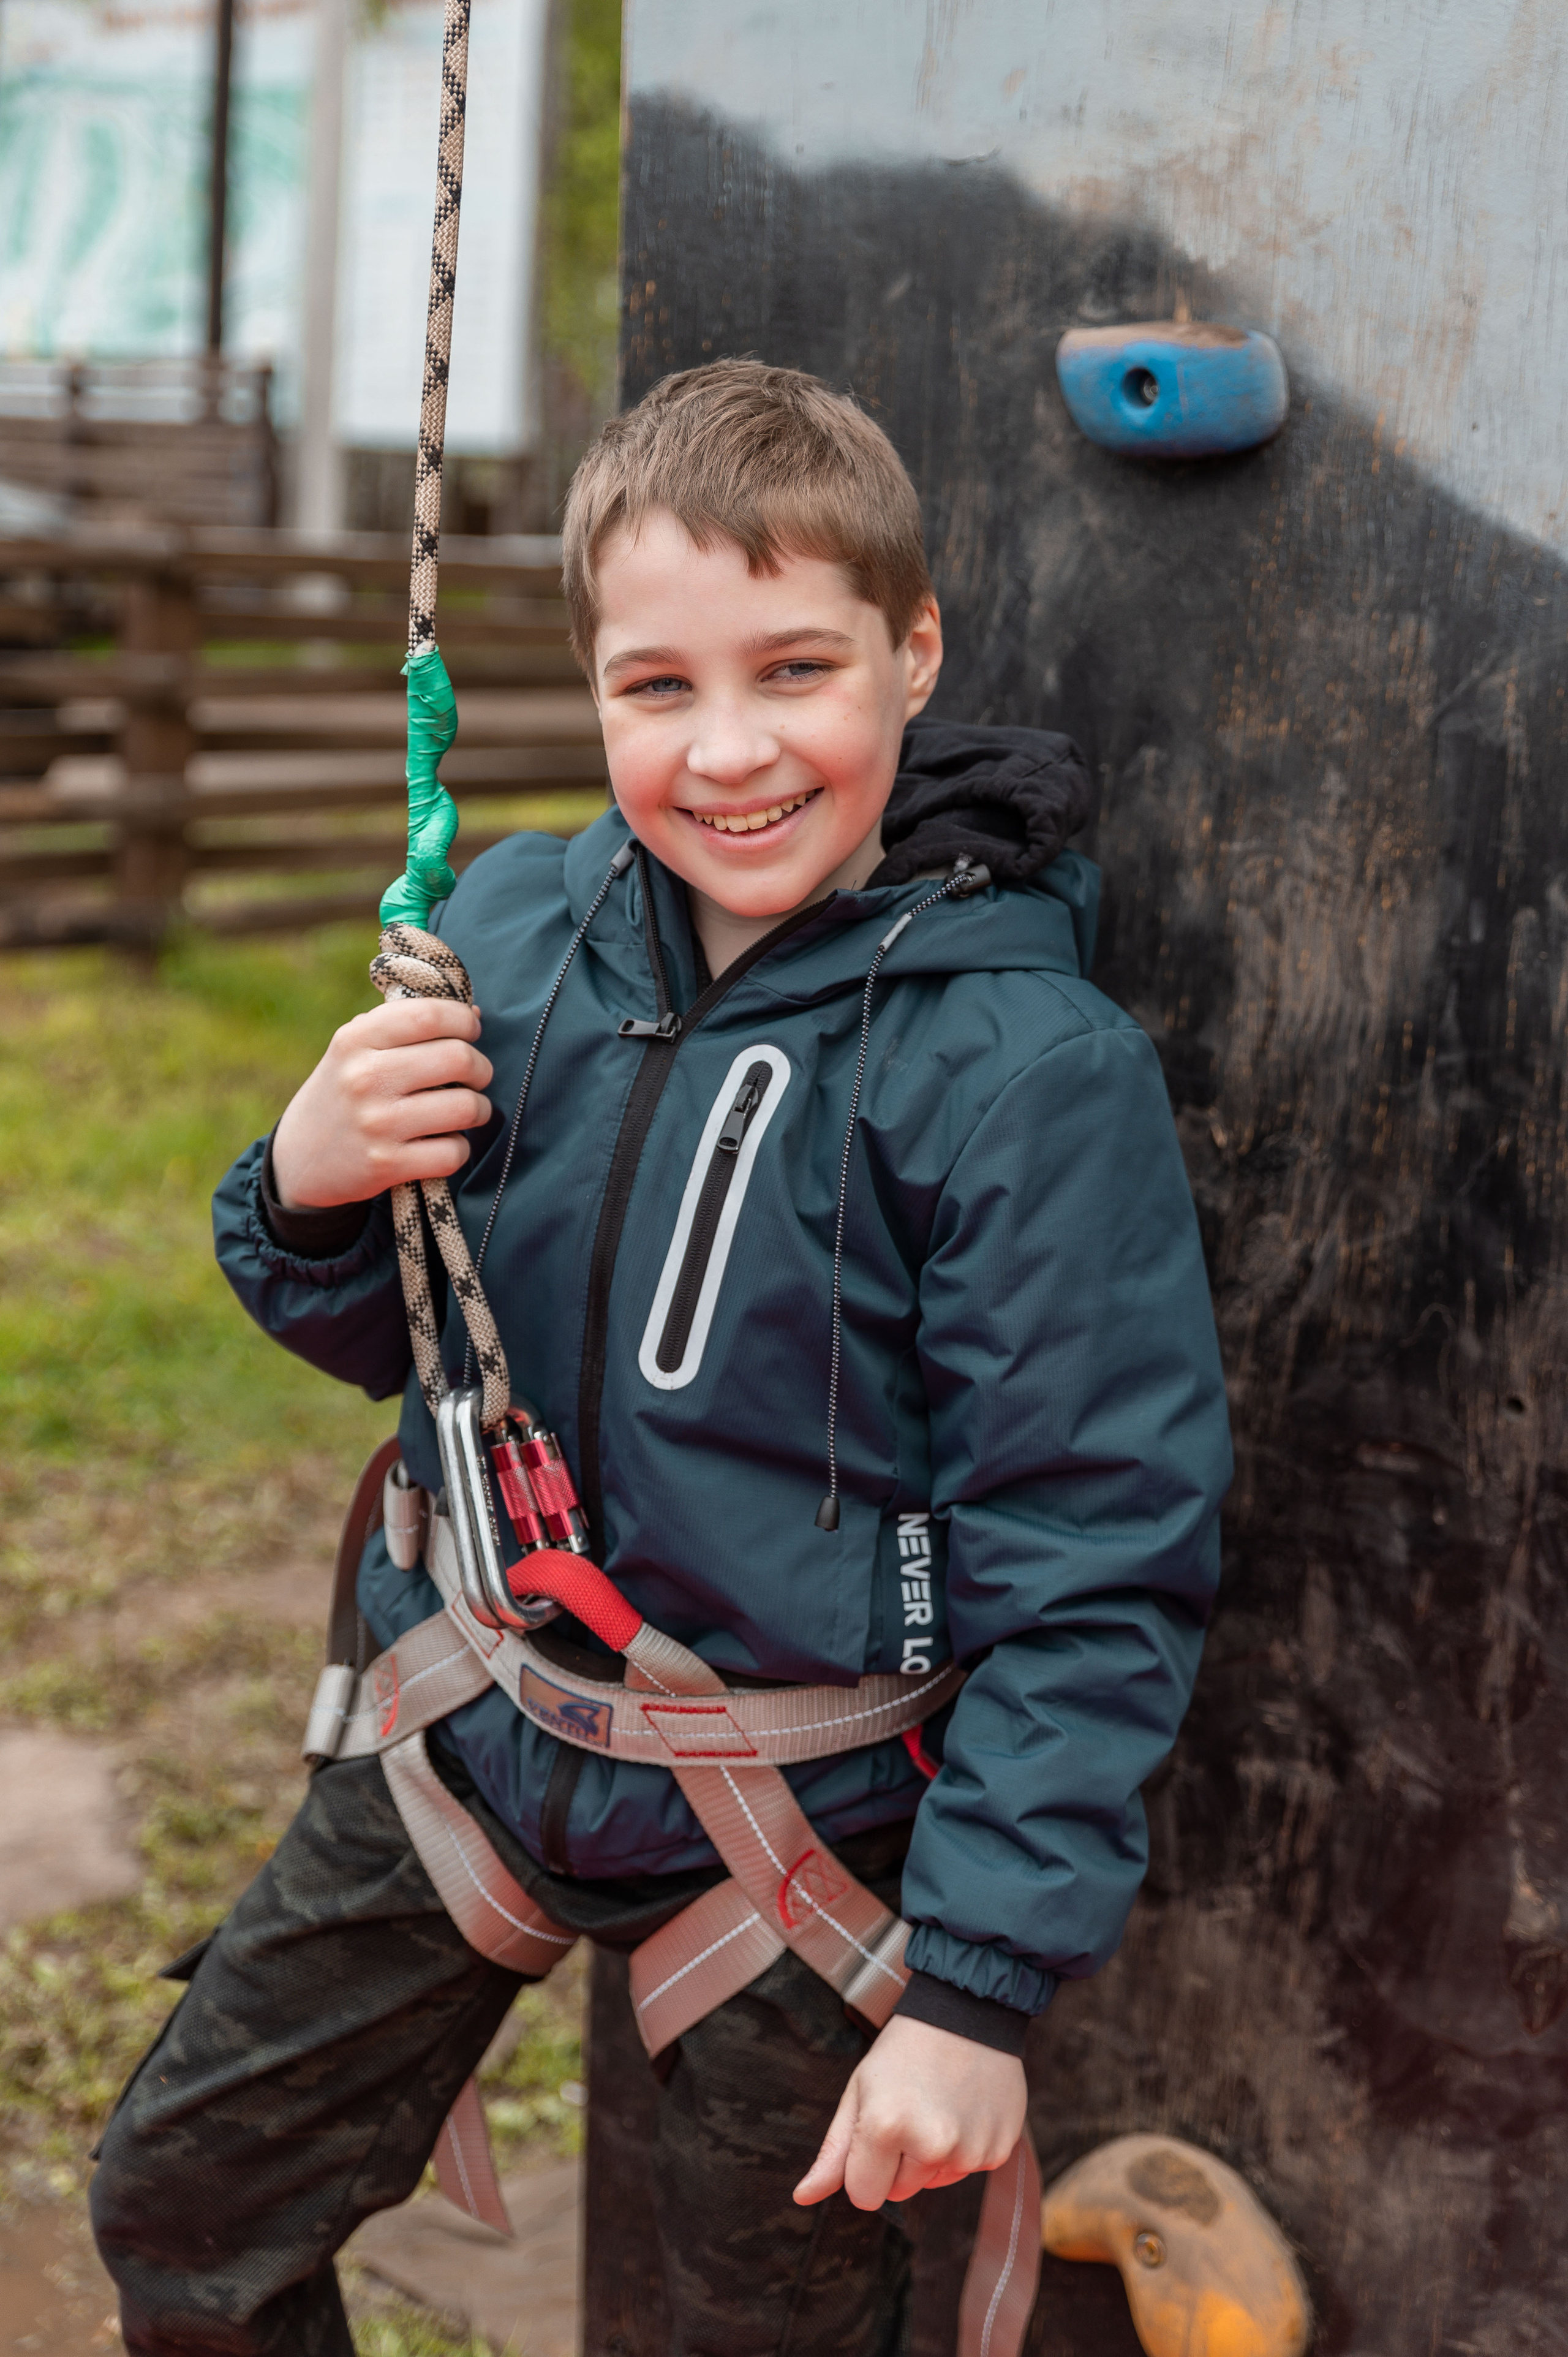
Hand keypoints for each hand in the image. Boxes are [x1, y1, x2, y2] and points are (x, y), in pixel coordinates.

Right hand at [270, 999, 493, 1208]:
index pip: (429, 1015)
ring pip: (466, 1107)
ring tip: (467, 1110)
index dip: (464, 1021)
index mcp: (355, 1040)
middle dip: (481, 1068)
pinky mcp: (387, 1164)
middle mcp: (365, 1078)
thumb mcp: (354, 1049)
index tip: (470, 1032)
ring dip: (478, 1109)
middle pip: (458, 1058)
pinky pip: (454, 1152)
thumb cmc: (343, 1093)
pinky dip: (458, 1148)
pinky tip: (443, 1143)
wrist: (299, 1160)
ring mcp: (377, 1124)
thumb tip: (476, 1015)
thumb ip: (405, 1025)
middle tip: (474, 1077)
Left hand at [793, 2015, 1026, 2211]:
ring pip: (934, 2182)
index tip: (875, 2131)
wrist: (966, 2013)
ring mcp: (969, 2151)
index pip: (864, 2195)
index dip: (864, 2168)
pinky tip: (963, 2109)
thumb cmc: (903, 2051)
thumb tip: (803, 2197)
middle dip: (898, 2162)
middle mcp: (931, 2145)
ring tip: (938, 2106)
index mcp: (886, 2128)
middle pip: (900, 2191)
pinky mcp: (998, 2152)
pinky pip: (967, 2171)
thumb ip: (833, 2151)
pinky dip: (963, 2148)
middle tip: (909, 2110)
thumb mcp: (859, 2091)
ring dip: (931, 2156)